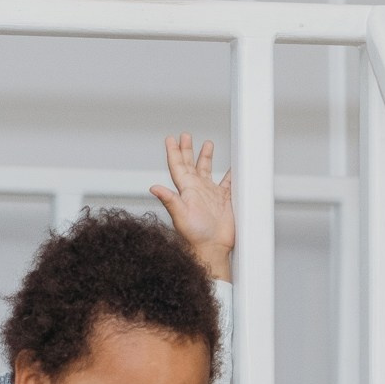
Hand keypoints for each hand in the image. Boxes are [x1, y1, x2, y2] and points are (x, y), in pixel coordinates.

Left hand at [149, 133, 233, 281]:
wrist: (212, 248)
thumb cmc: (195, 236)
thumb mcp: (180, 215)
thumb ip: (169, 199)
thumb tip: (153, 187)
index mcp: (186, 190)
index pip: (177, 166)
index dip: (174, 152)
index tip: (171, 139)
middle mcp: (196, 190)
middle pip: (190, 164)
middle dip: (187, 149)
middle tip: (185, 135)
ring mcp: (210, 194)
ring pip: (207, 170)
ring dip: (205, 157)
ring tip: (207, 144)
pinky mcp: (223, 200)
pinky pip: (227, 182)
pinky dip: (229, 173)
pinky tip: (231, 166)